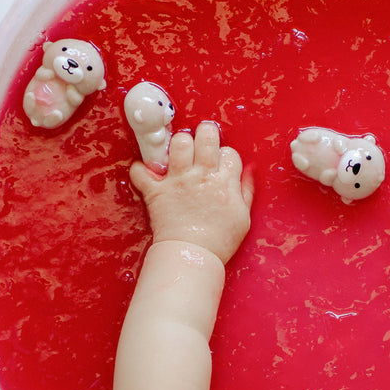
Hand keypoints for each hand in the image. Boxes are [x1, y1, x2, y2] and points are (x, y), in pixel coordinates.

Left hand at [128, 120, 253, 263]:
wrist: (193, 256)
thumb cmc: (220, 240)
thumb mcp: (243, 216)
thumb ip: (245, 190)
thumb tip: (248, 170)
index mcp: (224, 182)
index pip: (229, 152)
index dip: (225, 155)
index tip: (220, 164)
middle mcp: (201, 175)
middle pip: (206, 136)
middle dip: (205, 133)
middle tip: (201, 142)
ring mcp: (177, 181)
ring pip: (178, 143)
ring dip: (178, 144)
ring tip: (178, 153)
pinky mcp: (156, 191)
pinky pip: (141, 170)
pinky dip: (141, 169)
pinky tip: (149, 172)